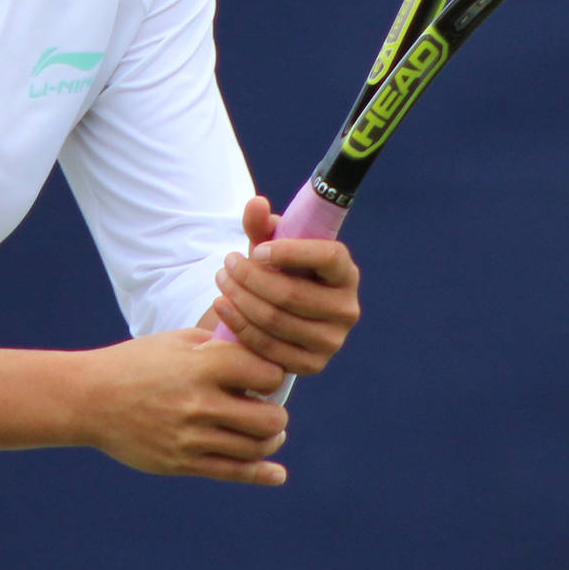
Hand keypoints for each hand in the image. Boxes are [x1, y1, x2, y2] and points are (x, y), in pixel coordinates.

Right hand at [76, 329, 289, 484]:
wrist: (90, 398)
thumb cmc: (136, 363)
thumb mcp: (176, 341)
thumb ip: (219, 347)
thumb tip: (259, 356)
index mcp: (200, 367)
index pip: (265, 373)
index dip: (273, 373)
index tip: (266, 375)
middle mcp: (198, 404)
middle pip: (269, 419)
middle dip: (275, 412)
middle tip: (265, 406)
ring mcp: (190, 438)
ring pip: (255, 447)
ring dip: (270, 438)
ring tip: (268, 431)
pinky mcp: (181, 463)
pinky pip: (232, 472)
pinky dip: (262, 474)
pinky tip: (278, 473)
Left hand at [210, 196, 360, 377]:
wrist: (280, 312)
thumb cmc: (279, 269)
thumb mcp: (271, 245)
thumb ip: (262, 224)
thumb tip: (256, 204)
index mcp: (345, 272)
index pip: (327, 257)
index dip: (290, 252)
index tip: (255, 249)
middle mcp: (347, 309)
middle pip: (291, 293)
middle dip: (250, 277)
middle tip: (226, 263)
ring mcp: (332, 341)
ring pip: (276, 320)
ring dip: (240, 298)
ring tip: (221, 280)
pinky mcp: (312, 365)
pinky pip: (268, 348)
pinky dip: (239, 325)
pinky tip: (222, 305)